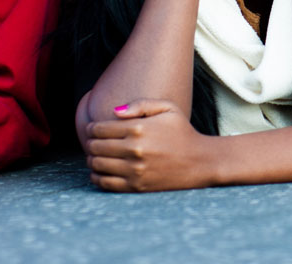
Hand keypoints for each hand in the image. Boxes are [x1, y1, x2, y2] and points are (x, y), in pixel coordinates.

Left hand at [82, 99, 217, 191]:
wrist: (200, 162)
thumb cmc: (182, 132)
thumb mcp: (167, 108)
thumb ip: (140, 104)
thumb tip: (114, 112)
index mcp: (139, 128)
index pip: (100, 128)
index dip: (91, 128)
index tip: (93, 128)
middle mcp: (135, 150)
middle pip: (95, 146)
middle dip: (90, 143)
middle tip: (93, 142)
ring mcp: (135, 170)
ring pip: (97, 165)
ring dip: (92, 159)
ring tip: (96, 155)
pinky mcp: (136, 187)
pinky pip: (105, 183)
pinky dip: (96, 176)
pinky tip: (101, 170)